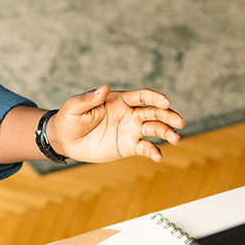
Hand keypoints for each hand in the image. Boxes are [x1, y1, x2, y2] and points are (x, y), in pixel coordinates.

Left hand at [48, 86, 184, 163]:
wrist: (64, 140)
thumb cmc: (69, 119)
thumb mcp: (75, 106)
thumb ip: (90, 98)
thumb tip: (104, 88)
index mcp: (119, 100)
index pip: (142, 96)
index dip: (155, 98)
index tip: (166, 102)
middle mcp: (129, 114)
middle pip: (154, 112)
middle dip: (169, 116)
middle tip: (180, 122)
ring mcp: (130, 130)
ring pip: (154, 129)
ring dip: (167, 133)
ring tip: (176, 139)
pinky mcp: (128, 146)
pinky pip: (145, 148)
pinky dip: (154, 152)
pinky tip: (159, 156)